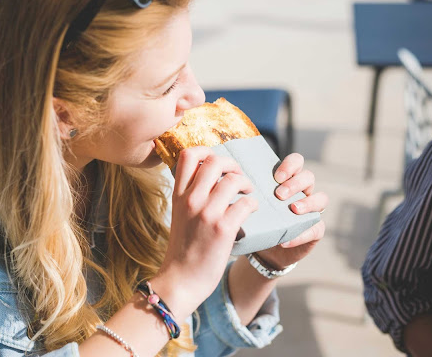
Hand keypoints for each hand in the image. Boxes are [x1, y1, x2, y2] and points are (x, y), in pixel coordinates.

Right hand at [153, 147, 257, 318]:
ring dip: (246, 184)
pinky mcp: (223, 229)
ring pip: (234, 179)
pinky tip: (251, 211)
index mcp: (179, 195)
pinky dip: (253, 204)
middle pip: (215, 161)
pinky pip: (246, 203)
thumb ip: (190, 194)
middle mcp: (191, 200)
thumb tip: (207, 175)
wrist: (181, 279)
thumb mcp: (179, 215)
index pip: (188, 155)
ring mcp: (207, 213)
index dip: (206, 151)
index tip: (217, 164)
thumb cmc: (183, 248)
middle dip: (232, 165)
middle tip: (238, 177)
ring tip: (247, 193)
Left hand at [256, 153, 327, 269]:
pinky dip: (301, 234)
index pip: (296, 162)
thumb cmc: (257, 219)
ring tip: (293, 209)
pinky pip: (316, 228)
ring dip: (307, 203)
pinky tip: (286, 240)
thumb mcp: (251, 204)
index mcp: (287, 179)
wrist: (264, 249)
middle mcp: (302, 191)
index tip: (276, 176)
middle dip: (295, 183)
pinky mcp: (315, 229)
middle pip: (309, 177)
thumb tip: (226, 179)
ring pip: (321, 198)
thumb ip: (246, 191)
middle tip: (279, 193)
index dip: (290, 165)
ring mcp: (312, 209)